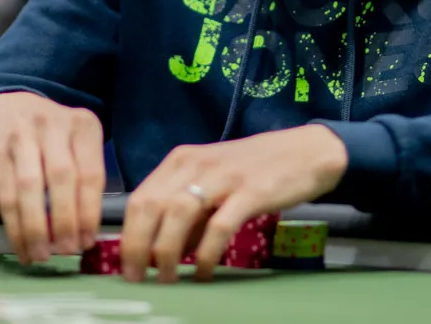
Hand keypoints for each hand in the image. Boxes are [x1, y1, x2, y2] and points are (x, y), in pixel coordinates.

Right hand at [0, 91, 105, 263]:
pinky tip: (21, 244)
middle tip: (66, 250)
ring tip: (41, 254)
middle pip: (61, 178)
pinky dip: (13, 224)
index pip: (91, 174)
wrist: (7, 106)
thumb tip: (87, 232)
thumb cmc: (51, 134)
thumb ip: (85, 175)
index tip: (87, 242)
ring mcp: (23, 134)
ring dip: (35, 226)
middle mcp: (54, 125)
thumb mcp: (76, 141)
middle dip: (65, 220)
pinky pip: (5, 193)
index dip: (89, 212)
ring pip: (30, 186)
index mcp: (84, 125)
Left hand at [120, 124, 347, 282]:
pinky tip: (204, 272)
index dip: (126, 236)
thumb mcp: (212, 182)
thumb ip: (188, 213)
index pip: (139, 198)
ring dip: (166, 252)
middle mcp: (195, 164)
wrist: (305, 151)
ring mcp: (222, 177)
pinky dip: (206, 253)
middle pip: (151, 206)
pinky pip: (218, 226)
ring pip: (177, 214)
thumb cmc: (255, 169)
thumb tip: (163, 250)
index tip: (124, 266)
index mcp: (180, 160)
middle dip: (138, 247)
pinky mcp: (249, 192)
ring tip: (167, 279)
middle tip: (138, 278)